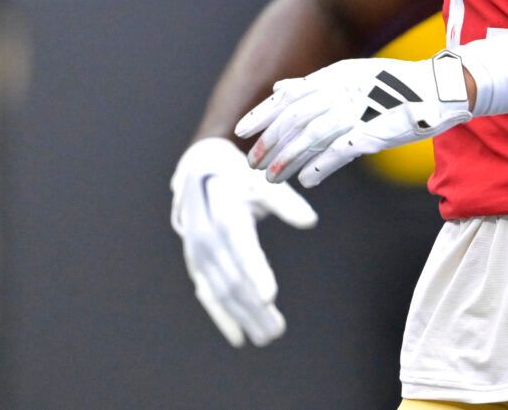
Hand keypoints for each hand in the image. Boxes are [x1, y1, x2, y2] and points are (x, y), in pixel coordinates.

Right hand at [169, 137, 315, 347]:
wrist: (198, 171)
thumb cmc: (239, 176)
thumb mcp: (262, 181)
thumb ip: (285, 202)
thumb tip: (310, 221)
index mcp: (224, 213)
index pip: (242, 248)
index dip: (256, 273)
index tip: (270, 296)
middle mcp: (206, 238)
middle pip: (232, 279)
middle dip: (254, 307)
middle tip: (277, 330)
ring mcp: (197, 254)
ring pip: (222, 292)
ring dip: (243, 317)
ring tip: (268, 335)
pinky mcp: (196, 264)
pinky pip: (208, 295)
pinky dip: (222, 317)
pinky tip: (239, 337)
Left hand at [237, 52, 472, 188]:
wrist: (440, 89)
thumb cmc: (395, 87)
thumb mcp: (352, 76)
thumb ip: (315, 85)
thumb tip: (280, 89)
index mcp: (336, 75)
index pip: (289, 96)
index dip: (262, 115)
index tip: (240, 133)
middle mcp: (344, 89)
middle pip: (296, 118)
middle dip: (269, 143)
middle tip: (252, 165)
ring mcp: (361, 109)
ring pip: (312, 136)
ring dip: (288, 159)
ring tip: (271, 178)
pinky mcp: (377, 130)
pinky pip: (341, 150)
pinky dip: (321, 165)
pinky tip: (307, 180)